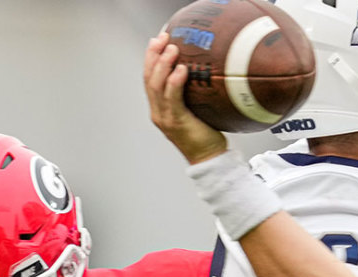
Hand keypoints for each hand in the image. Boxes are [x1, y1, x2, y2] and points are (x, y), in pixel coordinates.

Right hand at [143, 32, 226, 164]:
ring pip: (156, 87)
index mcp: (159, 108)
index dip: (151, 57)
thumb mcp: (196, 107)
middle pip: (148, 79)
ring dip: (163, 65)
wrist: (208, 158)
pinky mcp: (176, 123)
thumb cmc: (205, 133)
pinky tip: (181, 69)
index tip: (158, 39)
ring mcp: (165, 118)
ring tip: (172, 49)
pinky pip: (172, 99)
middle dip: (153, 55)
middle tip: (163, 38)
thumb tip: (203, 66)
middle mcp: (158, 112)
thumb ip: (192, 90)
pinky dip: (175, 83)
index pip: (149, 78)